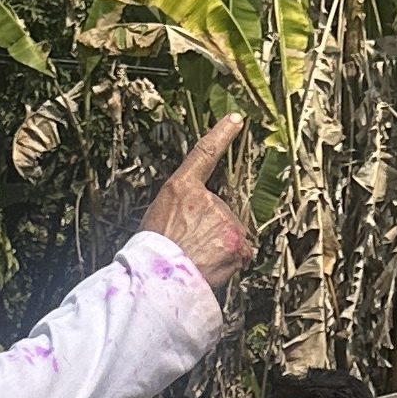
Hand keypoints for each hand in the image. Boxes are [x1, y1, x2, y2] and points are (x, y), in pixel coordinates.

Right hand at [141, 117, 251, 289]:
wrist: (159, 278)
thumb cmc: (154, 251)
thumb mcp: (159, 217)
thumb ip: (185, 209)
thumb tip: (202, 222)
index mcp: (181, 188)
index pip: (204, 154)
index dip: (221, 134)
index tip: (236, 119)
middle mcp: (207, 199)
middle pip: (220, 211)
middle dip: (212, 228)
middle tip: (191, 245)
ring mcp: (225, 221)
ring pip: (232, 232)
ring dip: (221, 245)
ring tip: (199, 258)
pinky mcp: (238, 243)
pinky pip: (243, 252)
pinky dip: (233, 260)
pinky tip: (213, 266)